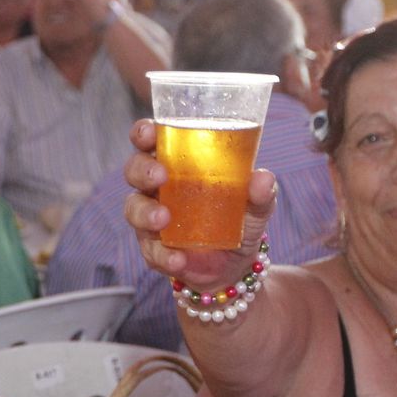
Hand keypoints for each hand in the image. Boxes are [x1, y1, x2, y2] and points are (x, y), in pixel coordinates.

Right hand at [121, 119, 278, 289]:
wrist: (234, 263)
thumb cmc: (238, 219)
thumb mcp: (255, 205)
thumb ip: (260, 192)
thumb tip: (262, 178)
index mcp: (176, 164)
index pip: (151, 142)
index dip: (144, 133)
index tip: (149, 133)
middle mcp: (157, 189)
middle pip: (134, 170)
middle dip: (142, 170)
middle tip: (160, 176)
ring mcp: (150, 219)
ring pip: (133, 209)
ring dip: (145, 213)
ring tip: (163, 219)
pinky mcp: (153, 249)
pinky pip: (150, 250)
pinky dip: (163, 254)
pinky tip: (178, 258)